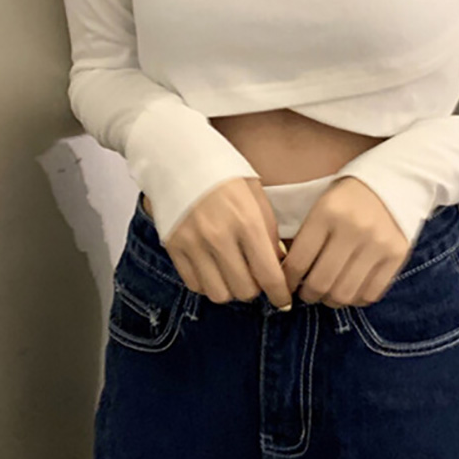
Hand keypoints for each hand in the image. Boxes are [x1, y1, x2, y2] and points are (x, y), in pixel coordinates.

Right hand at [163, 177, 292, 308]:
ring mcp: (193, 244)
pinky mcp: (174, 248)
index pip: (268, 276)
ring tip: (234, 273)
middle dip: (256, 289)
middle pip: (244, 290)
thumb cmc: (226, 175)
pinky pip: (195, 284)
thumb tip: (277, 266)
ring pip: (219, 294)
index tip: (284, 300)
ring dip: (231, 289)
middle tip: (257, 278)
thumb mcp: (257, 198)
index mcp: (246, 222)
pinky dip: (208, 283)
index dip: (280, 295)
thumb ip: (269, 234)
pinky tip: (214, 268)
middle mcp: (219, 237)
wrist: (181, 158)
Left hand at [281, 176, 411, 308]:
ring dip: (331, 300)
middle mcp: (353, 229)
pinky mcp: (397, 255)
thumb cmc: (348, 198)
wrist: (393, 180)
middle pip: (321, 282)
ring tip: (328, 294)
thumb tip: (288, 277)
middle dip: (308, 295)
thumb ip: (305, 238)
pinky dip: (356, 299)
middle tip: (307, 293)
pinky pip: (371, 294)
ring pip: (345, 293)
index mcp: (327, 213)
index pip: (298, 261)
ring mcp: (378, 244)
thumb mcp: (321, 206)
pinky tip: (351, 290)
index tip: (286, 285)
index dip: (287, 281)